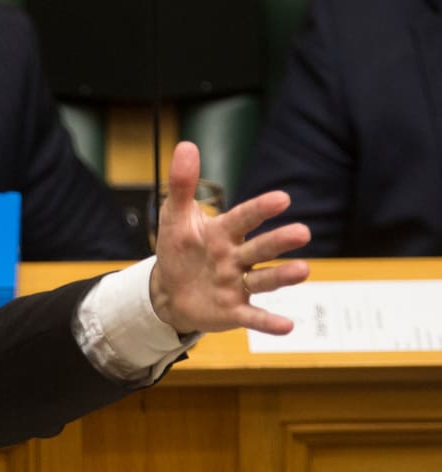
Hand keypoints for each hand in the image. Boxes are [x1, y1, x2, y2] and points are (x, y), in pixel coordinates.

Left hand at [149, 142, 310, 335]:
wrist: (168, 292)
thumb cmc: (179, 251)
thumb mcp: (174, 218)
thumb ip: (182, 185)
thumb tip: (186, 145)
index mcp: (223, 233)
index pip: (243, 218)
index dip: (260, 209)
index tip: (281, 199)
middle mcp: (237, 257)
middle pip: (260, 248)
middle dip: (279, 241)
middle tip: (302, 232)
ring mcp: (238, 284)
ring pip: (263, 279)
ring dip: (283, 277)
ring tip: (304, 271)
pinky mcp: (233, 310)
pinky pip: (252, 316)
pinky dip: (268, 322)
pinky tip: (288, 327)